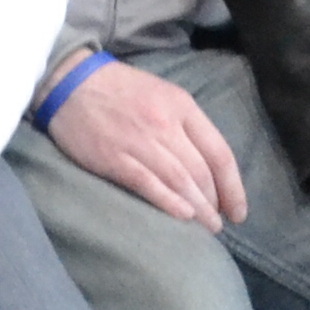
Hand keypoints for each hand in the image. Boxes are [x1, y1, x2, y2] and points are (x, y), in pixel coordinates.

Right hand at [44, 53, 248, 228]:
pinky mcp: (114, 157)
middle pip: (202, 171)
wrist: (71, 82)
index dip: (234, 186)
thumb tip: (210, 166)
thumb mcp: (164, 94)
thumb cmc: (121, 90)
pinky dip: (169, 203)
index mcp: (183, 107)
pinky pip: (148, 184)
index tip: (238, 210)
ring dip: (199, 209)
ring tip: (207, 228)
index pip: (220, 153)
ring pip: (180, 181)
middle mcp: (166, 124)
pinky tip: (183, 217)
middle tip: (220, 224)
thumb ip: (187, 125)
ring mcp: (140, 141)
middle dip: (216, 202)